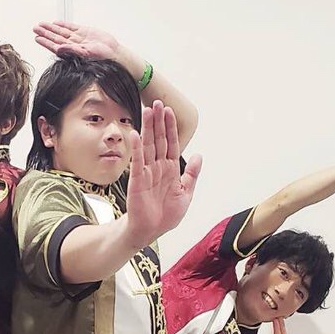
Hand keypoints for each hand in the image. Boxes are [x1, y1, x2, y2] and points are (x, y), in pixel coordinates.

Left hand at [33, 21, 122, 61]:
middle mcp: (73, 45)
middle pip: (56, 37)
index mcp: (71, 52)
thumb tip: (59, 48)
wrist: (114, 54)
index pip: (55, 45)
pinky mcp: (85, 32)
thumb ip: (71, 51)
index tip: (37, 38)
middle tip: (36, 29)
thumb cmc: (102, 59)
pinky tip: (57, 23)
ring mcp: (78, 38)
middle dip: (46, 33)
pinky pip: (72, 27)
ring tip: (42, 25)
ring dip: (52, 28)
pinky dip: (64, 24)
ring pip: (62, 32)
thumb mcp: (85, 55)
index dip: (46, 42)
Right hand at [124, 101, 202, 247]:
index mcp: (170, 168)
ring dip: (147, 128)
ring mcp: (146, 172)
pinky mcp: (137, 181)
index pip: (170, 143)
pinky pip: (137, 162)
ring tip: (147, 111)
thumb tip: (199, 155)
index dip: (170, 127)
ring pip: (148, 146)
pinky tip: (136, 135)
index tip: (168, 111)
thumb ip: (192, 174)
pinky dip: (137, 149)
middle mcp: (157, 167)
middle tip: (157, 103)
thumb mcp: (185, 193)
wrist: (151, 230)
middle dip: (158, 121)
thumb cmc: (166, 215)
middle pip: (158, 140)